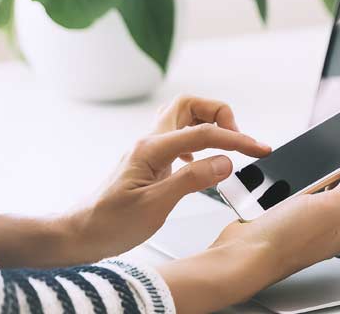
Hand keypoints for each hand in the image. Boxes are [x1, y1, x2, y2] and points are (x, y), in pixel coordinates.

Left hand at [70, 96, 270, 261]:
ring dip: (208, 126)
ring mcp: (148, 152)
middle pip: (190, 106)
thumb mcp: (155, 206)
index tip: (260, 150)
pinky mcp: (148, 163)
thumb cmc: (108, 223)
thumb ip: (191, 180)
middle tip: (238, 139)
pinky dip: (197, 143)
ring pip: (182, 119)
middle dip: (220, 115)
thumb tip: (224, 162)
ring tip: (227, 147)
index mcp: (151, 149)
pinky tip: (202, 163)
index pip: (204, 133)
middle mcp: (148, 143)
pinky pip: (177, 139)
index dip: (237, 140)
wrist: (80, 234)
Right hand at [159, 150, 339, 312]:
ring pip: (326, 187)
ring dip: (332, 168)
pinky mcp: (287, 215)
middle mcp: (330, 224)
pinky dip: (307, 176)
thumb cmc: (286, 240)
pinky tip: (305, 167)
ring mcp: (308, 220)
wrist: (242, 256)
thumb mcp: (330, 207)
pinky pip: (304, 190)